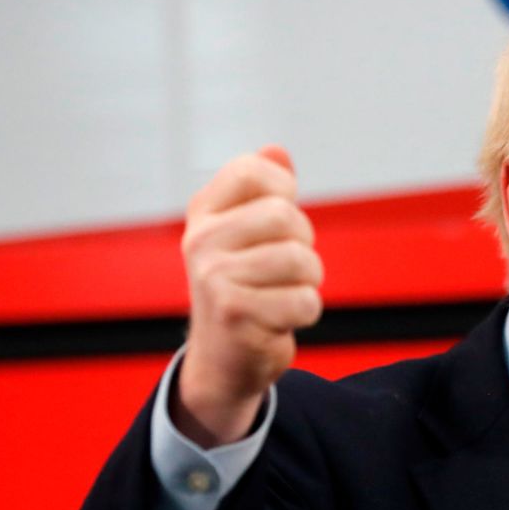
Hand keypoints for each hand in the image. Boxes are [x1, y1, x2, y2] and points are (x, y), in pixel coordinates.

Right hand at [171, 145, 323, 447]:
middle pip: (286, 217)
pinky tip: (279, 320)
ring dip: (307, 283)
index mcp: (204, 212)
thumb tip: (277, 149)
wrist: (223, 360)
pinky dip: (304, 313)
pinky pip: (304, 301)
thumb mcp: (248, 236)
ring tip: (281, 294)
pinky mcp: (234, 313)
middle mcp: (201, 240)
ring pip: (300, 260)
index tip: (277, 223)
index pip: (255, 171)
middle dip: (303, 246)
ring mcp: (213, 277)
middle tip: (283, 271)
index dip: (284, 192)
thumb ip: (264, 192)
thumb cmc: (246, 288)